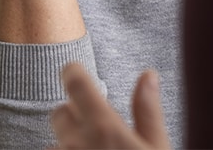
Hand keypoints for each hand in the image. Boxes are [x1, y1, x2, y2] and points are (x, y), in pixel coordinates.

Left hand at [52, 63, 170, 149]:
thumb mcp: (157, 146)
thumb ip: (148, 110)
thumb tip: (148, 75)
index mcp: (103, 127)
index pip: (75, 83)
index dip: (73, 71)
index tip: (76, 69)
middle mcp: (75, 144)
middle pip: (59, 113)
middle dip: (73, 114)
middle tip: (95, 125)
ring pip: (55, 142)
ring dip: (68, 143)